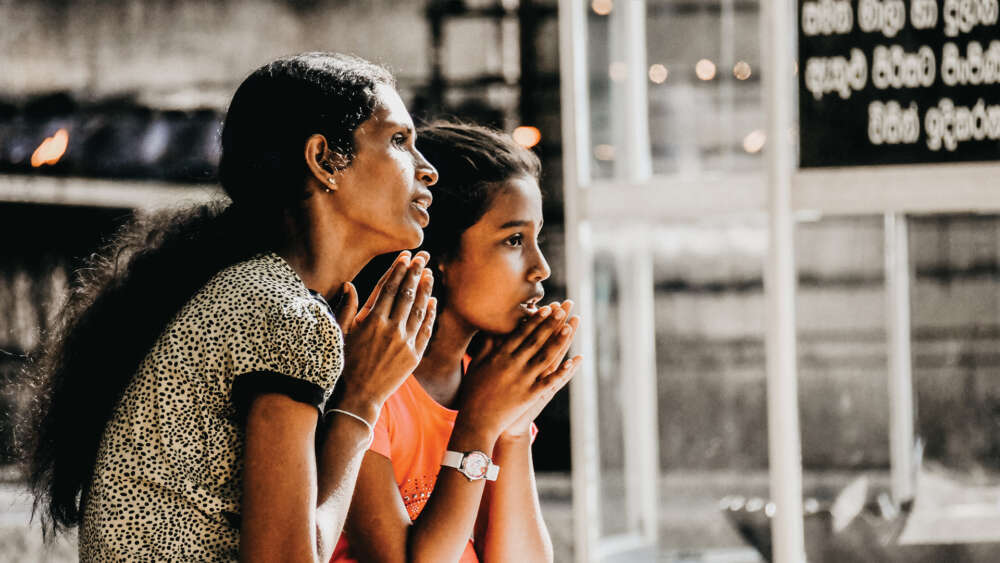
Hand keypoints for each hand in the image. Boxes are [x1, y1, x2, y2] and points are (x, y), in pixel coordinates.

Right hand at [333, 251, 436, 422]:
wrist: (358, 395)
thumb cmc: (345, 363)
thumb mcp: (341, 333)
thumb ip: (347, 307)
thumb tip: (348, 284)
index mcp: (371, 320)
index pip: (389, 287)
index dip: (398, 270)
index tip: (405, 257)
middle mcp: (390, 328)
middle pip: (406, 293)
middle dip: (415, 272)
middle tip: (423, 257)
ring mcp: (404, 342)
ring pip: (419, 308)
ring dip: (425, 289)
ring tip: (429, 273)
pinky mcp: (414, 355)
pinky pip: (425, 329)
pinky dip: (431, 314)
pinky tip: (433, 301)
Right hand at [455, 301, 579, 442]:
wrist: (476, 421)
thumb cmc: (473, 392)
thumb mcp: (476, 365)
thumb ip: (486, 347)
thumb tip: (492, 328)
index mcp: (500, 356)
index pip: (520, 333)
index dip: (535, 320)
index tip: (546, 307)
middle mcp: (513, 365)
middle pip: (535, 341)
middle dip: (550, 324)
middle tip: (563, 308)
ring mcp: (522, 380)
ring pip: (545, 357)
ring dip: (559, 341)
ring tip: (570, 327)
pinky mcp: (529, 395)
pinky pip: (549, 382)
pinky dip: (562, 372)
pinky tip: (573, 362)